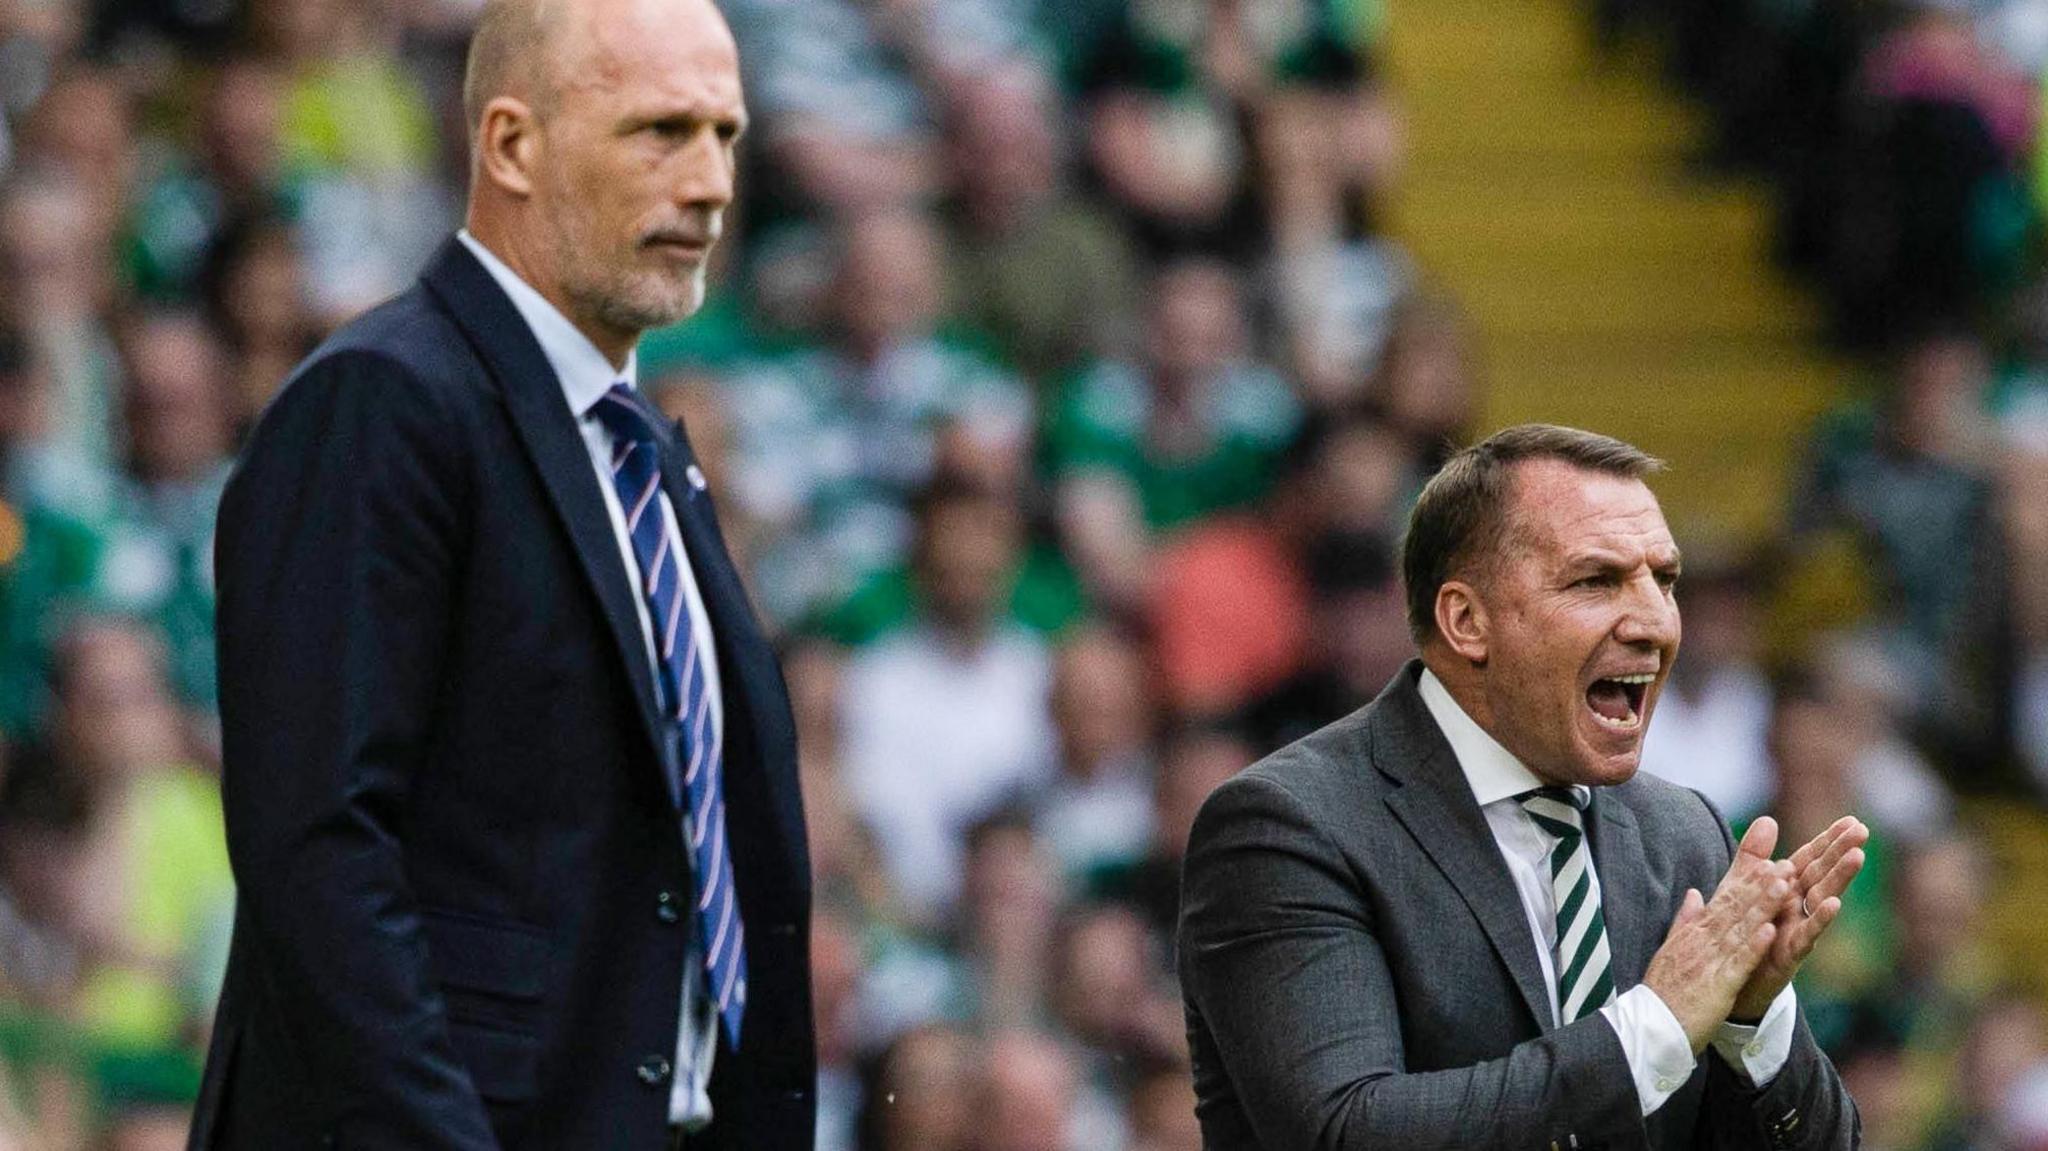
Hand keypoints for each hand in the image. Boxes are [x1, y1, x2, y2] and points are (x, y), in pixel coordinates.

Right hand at [1642, 818, 1794, 1052]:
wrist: (1651, 1027)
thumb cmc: (1663, 992)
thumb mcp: (1670, 949)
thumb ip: (1685, 920)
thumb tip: (1694, 893)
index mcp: (1692, 934)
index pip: (1722, 902)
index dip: (1746, 882)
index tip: (1767, 863)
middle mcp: (1700, 942)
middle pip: (1733, 909)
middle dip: (1759, 886)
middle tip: (1783, 864)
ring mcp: (1709, 962)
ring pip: (1740, 929)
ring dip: (1761, 907)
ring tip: (1782, 886)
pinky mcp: (1717, 986)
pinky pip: (1738, 964)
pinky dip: (1753, 946)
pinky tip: (1769, 931)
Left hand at [1728, 816, 1868, 1021]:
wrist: (1732, 982)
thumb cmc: (1743, 933)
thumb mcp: (1742, 889)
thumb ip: (1753, 856)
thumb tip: (1768, 819)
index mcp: (1784, 890)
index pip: (1809, 859)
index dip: (1828, 840)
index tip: (1852, 820)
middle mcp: (1796, 907)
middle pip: (1821, 874)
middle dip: (1841, 852)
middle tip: (1863, 830)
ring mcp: (1797, 930)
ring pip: (1821, 900)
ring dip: (1839, 878)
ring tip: (1858, 856)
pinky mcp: (1790, 954)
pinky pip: (1808, 934)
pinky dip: (1820, 919)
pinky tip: (1835, 903)